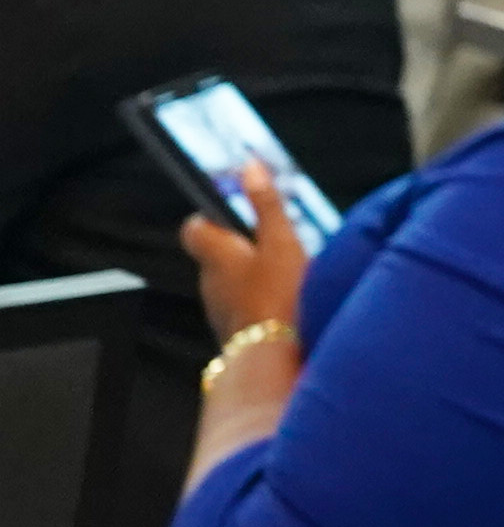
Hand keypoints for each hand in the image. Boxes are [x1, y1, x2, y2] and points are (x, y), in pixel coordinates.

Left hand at [182, 158, 316, 345]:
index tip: (234, 209)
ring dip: (252, 272)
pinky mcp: (235, 330)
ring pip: (230, 280)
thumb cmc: (278, 298)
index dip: (210, 215)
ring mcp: (219, 308)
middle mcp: (209, 281)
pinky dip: (259, 297)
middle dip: (240, 243)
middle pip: (215, 253)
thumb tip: (249, 166)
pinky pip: (242, 304)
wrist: (276, 360)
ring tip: (287, 271)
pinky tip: (287, 300)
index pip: (194, 227)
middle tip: (274, 238)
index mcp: (215, 254)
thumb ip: (267, 204)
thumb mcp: (281, 242)